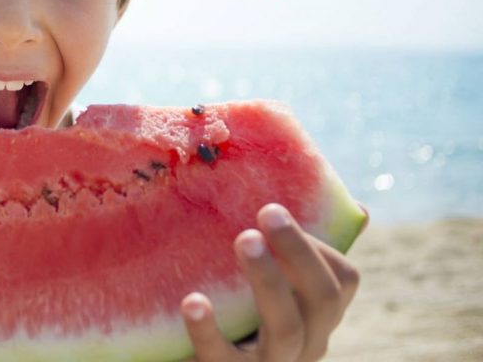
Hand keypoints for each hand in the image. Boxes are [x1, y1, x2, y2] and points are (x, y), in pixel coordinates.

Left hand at [180, 203, 362, 361]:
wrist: (203, 360)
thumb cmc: (239, 316)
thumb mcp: (275, 286)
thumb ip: (300, 252)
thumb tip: (360, 207)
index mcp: (318, 318)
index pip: (342, 281)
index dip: (318, 244)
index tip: (275, 210)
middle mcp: (306, 343)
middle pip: (323, 300)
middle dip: (299, 252)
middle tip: (267, 211)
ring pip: (286, 328)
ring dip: (268, 279)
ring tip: (244, 239)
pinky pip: (221, 356)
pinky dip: (207, 329)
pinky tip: (193, 301)